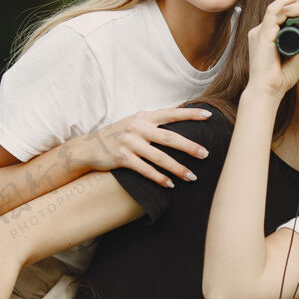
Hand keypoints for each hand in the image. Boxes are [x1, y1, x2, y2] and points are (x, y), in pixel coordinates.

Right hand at [75, 107, 213, 184]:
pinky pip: (145, 170)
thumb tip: (181, 114)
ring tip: (192, 177)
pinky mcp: (121, 158)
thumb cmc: (119, 134)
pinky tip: (170, 184)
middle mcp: (138, 127)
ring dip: (177, 168)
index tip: (209, 115)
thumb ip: (155, 121)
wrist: (89, 147)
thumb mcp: (136, 122)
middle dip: (189, 147)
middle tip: (206, 154)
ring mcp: (129, 143)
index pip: (172, 113)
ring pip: (159, 157)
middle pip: (169, 137)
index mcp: (145, 116)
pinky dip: (159, 178)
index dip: (190, 114)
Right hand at [245, 0, 298, 99]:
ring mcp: (261, 31)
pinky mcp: (262, 34)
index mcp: (269, 36)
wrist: (268, 91)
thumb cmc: (279, 78)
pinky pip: (273, 11)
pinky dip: (285, 3)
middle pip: (283, 11)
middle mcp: (263, 31)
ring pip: (281, 9)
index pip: (284, 17)